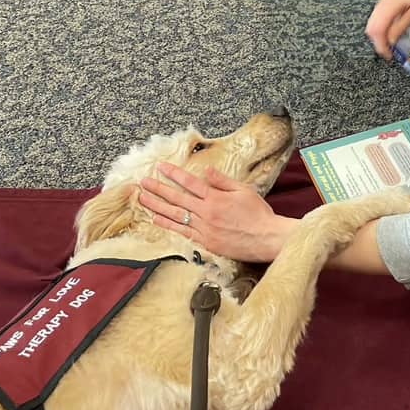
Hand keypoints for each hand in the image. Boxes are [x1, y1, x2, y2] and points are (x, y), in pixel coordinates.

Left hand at [138, 163, 296, 262]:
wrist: (267, 239)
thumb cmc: (259, 214)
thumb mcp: (244, 191)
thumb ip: (223, 181)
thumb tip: (207, 171)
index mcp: (216, 198)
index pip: (190, 182)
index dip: (174, 174)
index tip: (161, 167)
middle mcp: (207, 212)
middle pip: (177, 199)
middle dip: (158, 189)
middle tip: (143, 182)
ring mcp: (204, 229)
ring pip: (176, 215)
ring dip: (157, 206)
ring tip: (143, 199)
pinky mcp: (206, 242)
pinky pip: (183, 232)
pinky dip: (168, 226)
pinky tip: (156, 220)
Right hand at [366, 0, 409, 58]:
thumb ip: (401, 26)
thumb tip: (391, 41)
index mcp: (390, 5)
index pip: (377, 30)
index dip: (381, 45)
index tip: (387, 54)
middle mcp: (383, 2)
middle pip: (371, 27)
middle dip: (378, 41)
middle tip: (389, 51)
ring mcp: (383, 0)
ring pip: (373, 22)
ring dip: (379, 35)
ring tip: (391, 43)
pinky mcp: (385, 0)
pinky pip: (377, 16)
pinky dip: (381, 26)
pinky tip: (390, 31)